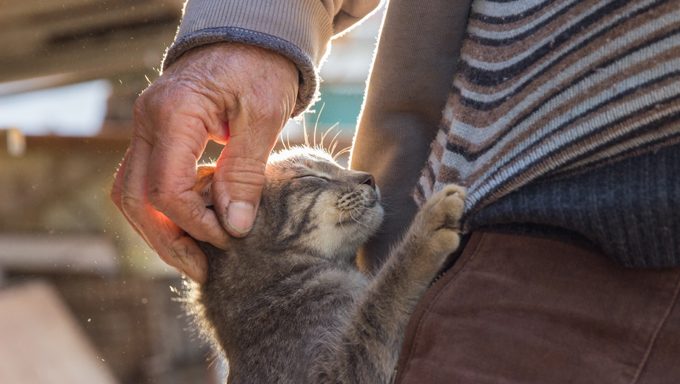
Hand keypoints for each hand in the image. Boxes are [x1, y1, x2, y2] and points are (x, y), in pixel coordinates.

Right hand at [111, 43, 298, 282]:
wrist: (250, 37)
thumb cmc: (262, 67)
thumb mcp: (264, 117)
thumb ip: (245, 172)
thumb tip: (233, 227)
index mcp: (173, 113)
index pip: (167, 188)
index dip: (196, 224)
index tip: (229, 239)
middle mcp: (147, 121)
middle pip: (136, 198)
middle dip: (167, 241)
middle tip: (202, 269)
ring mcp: (146, 127)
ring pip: (133, 193)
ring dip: (161, 230)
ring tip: (196, 256)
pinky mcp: (156, 135)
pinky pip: (147, 179)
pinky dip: (167, 208)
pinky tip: (197, 222)